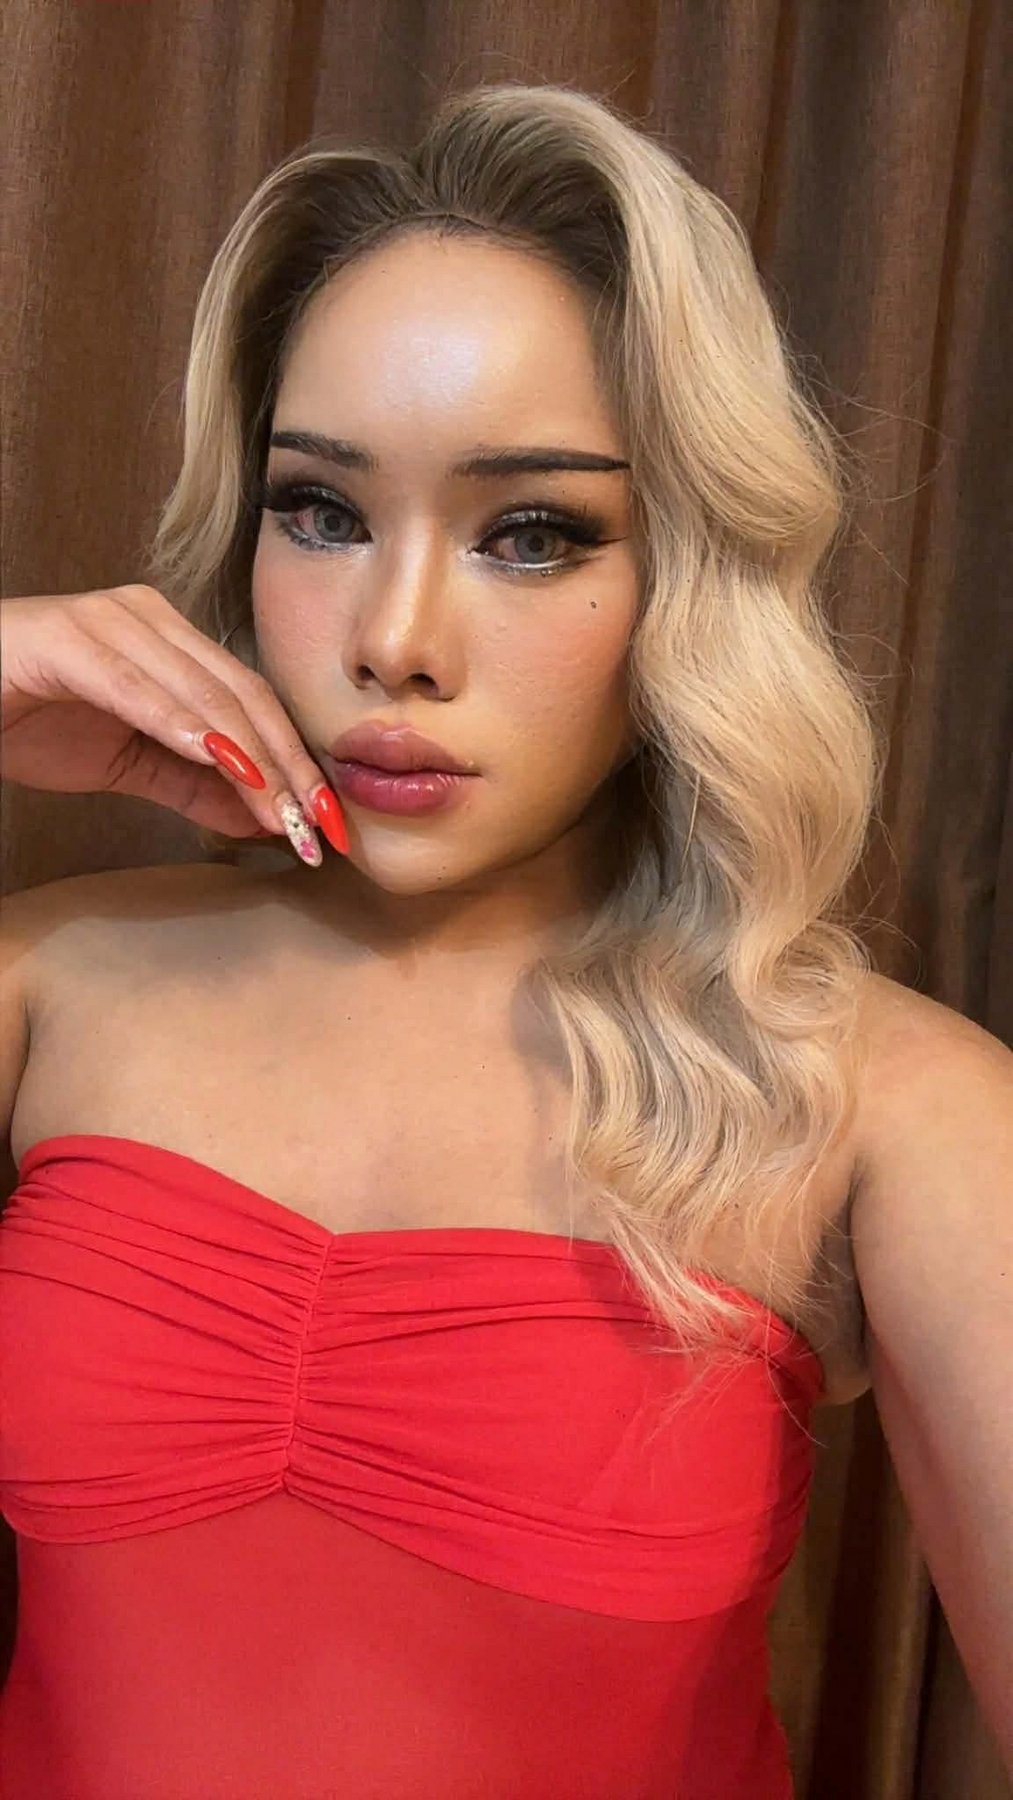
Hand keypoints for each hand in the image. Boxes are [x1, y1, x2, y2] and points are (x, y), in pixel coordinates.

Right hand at [0, 585, 347, 861]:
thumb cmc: (28, 717)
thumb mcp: (124, 763)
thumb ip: (190, 785)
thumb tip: (259, 821)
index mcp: (169, 639)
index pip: (254, 700)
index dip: (296, 760)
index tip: (326, 822)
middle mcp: (148, 618)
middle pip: (242, 694)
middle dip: (287, 766)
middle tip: (316, 826)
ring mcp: (108, 622)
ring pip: (200, 691)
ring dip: (248, 757)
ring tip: (279, 811)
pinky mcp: (66, 640)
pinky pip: (134, 685)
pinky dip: (179, 724)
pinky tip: (215, 759)